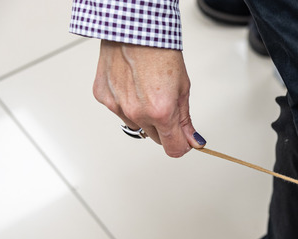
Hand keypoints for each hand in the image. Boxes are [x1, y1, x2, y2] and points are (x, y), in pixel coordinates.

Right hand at [93, 40, 203, 156]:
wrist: (134, 30)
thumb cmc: (160, 52)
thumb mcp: (182, 87)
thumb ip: (185, 119)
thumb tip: (193, 140)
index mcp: (161, 112)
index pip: (173, 149)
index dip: (181, 145)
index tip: (184, 140)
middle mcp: (137, 113)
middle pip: (155, 138)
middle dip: (164, 127)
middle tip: (166, 104)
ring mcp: (118, 106)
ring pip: (136, 125)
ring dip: (143, 115)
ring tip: (146, 89)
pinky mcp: (103, 98)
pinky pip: (119, 111)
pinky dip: (125, 102)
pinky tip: (130, 83)